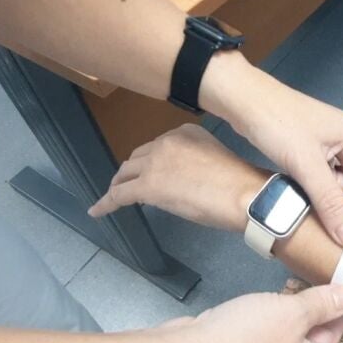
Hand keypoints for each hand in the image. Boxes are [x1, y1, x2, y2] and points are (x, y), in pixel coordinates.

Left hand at [87, 124, 262, 230]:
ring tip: (114, 196)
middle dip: (133, 172)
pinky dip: (106, 203)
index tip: (153, 174)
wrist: (245, 195)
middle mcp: (166, 141)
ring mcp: (154, 163)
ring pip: (125, 174)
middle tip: (132, 186)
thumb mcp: (215, 160)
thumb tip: (182, 182)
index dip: (152, 163)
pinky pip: (118, 195)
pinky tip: (97, 211)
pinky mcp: (147, 186)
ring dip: (119, 185)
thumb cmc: (241, 183)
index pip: (158, 147)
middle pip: (138, 157)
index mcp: (185, 132)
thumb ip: (194, 162)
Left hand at [201, 57, 342, 246]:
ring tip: (298, 182)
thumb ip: (331, 204)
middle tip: (313, 194)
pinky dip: (309, 186)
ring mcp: (327, 146)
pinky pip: (319, 179)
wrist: (242, 101)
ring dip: (320, 193)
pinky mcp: (309, 151)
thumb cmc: (278, 122)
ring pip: (334, 184)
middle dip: (337, 197)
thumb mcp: (307, 167)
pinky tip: (293, 182)